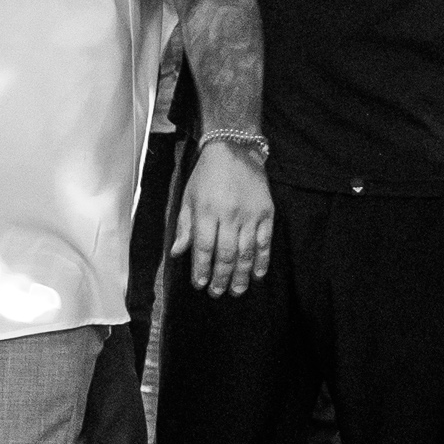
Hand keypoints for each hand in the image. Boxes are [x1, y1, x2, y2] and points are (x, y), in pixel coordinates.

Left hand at [172, 139, 273, 297]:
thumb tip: (177, 252)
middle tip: (217, 293)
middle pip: (225, 254)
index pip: (203, 248)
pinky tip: (256, 275)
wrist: (234, 150)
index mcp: (206, 211)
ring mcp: (250, 215)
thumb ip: (185, 226)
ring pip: (246, 252)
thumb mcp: (188, 197)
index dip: (201, 269)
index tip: (200, 284)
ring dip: (241, 275)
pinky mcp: (266, 213)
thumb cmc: (206, 175)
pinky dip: (261, 261)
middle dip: (221, 277)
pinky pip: (265, 242)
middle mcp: (229, 215)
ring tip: (236, 291)